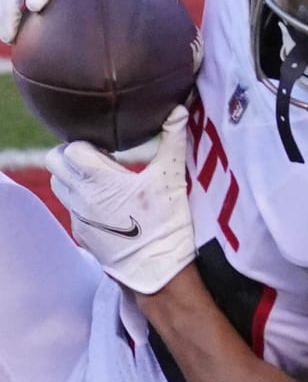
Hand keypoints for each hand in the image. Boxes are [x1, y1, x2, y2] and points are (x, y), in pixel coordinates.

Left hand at [46, 106, 194, 293]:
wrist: (158, 271)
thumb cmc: (166, 223)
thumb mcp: (172, 178)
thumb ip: (172, 140)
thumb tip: (178, 109)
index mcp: (97, 180)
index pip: (70, 148)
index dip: (88, 143)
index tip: (110, 147)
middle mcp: (80, 198)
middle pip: (54, 164)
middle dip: (72, 156)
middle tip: (101, 157)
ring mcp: (78, 218)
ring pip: (60, 187)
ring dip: (75, 177)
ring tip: (105, 180)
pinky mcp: (82, 235)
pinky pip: (72, 209)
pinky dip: (84, 201)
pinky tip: (111, 206)